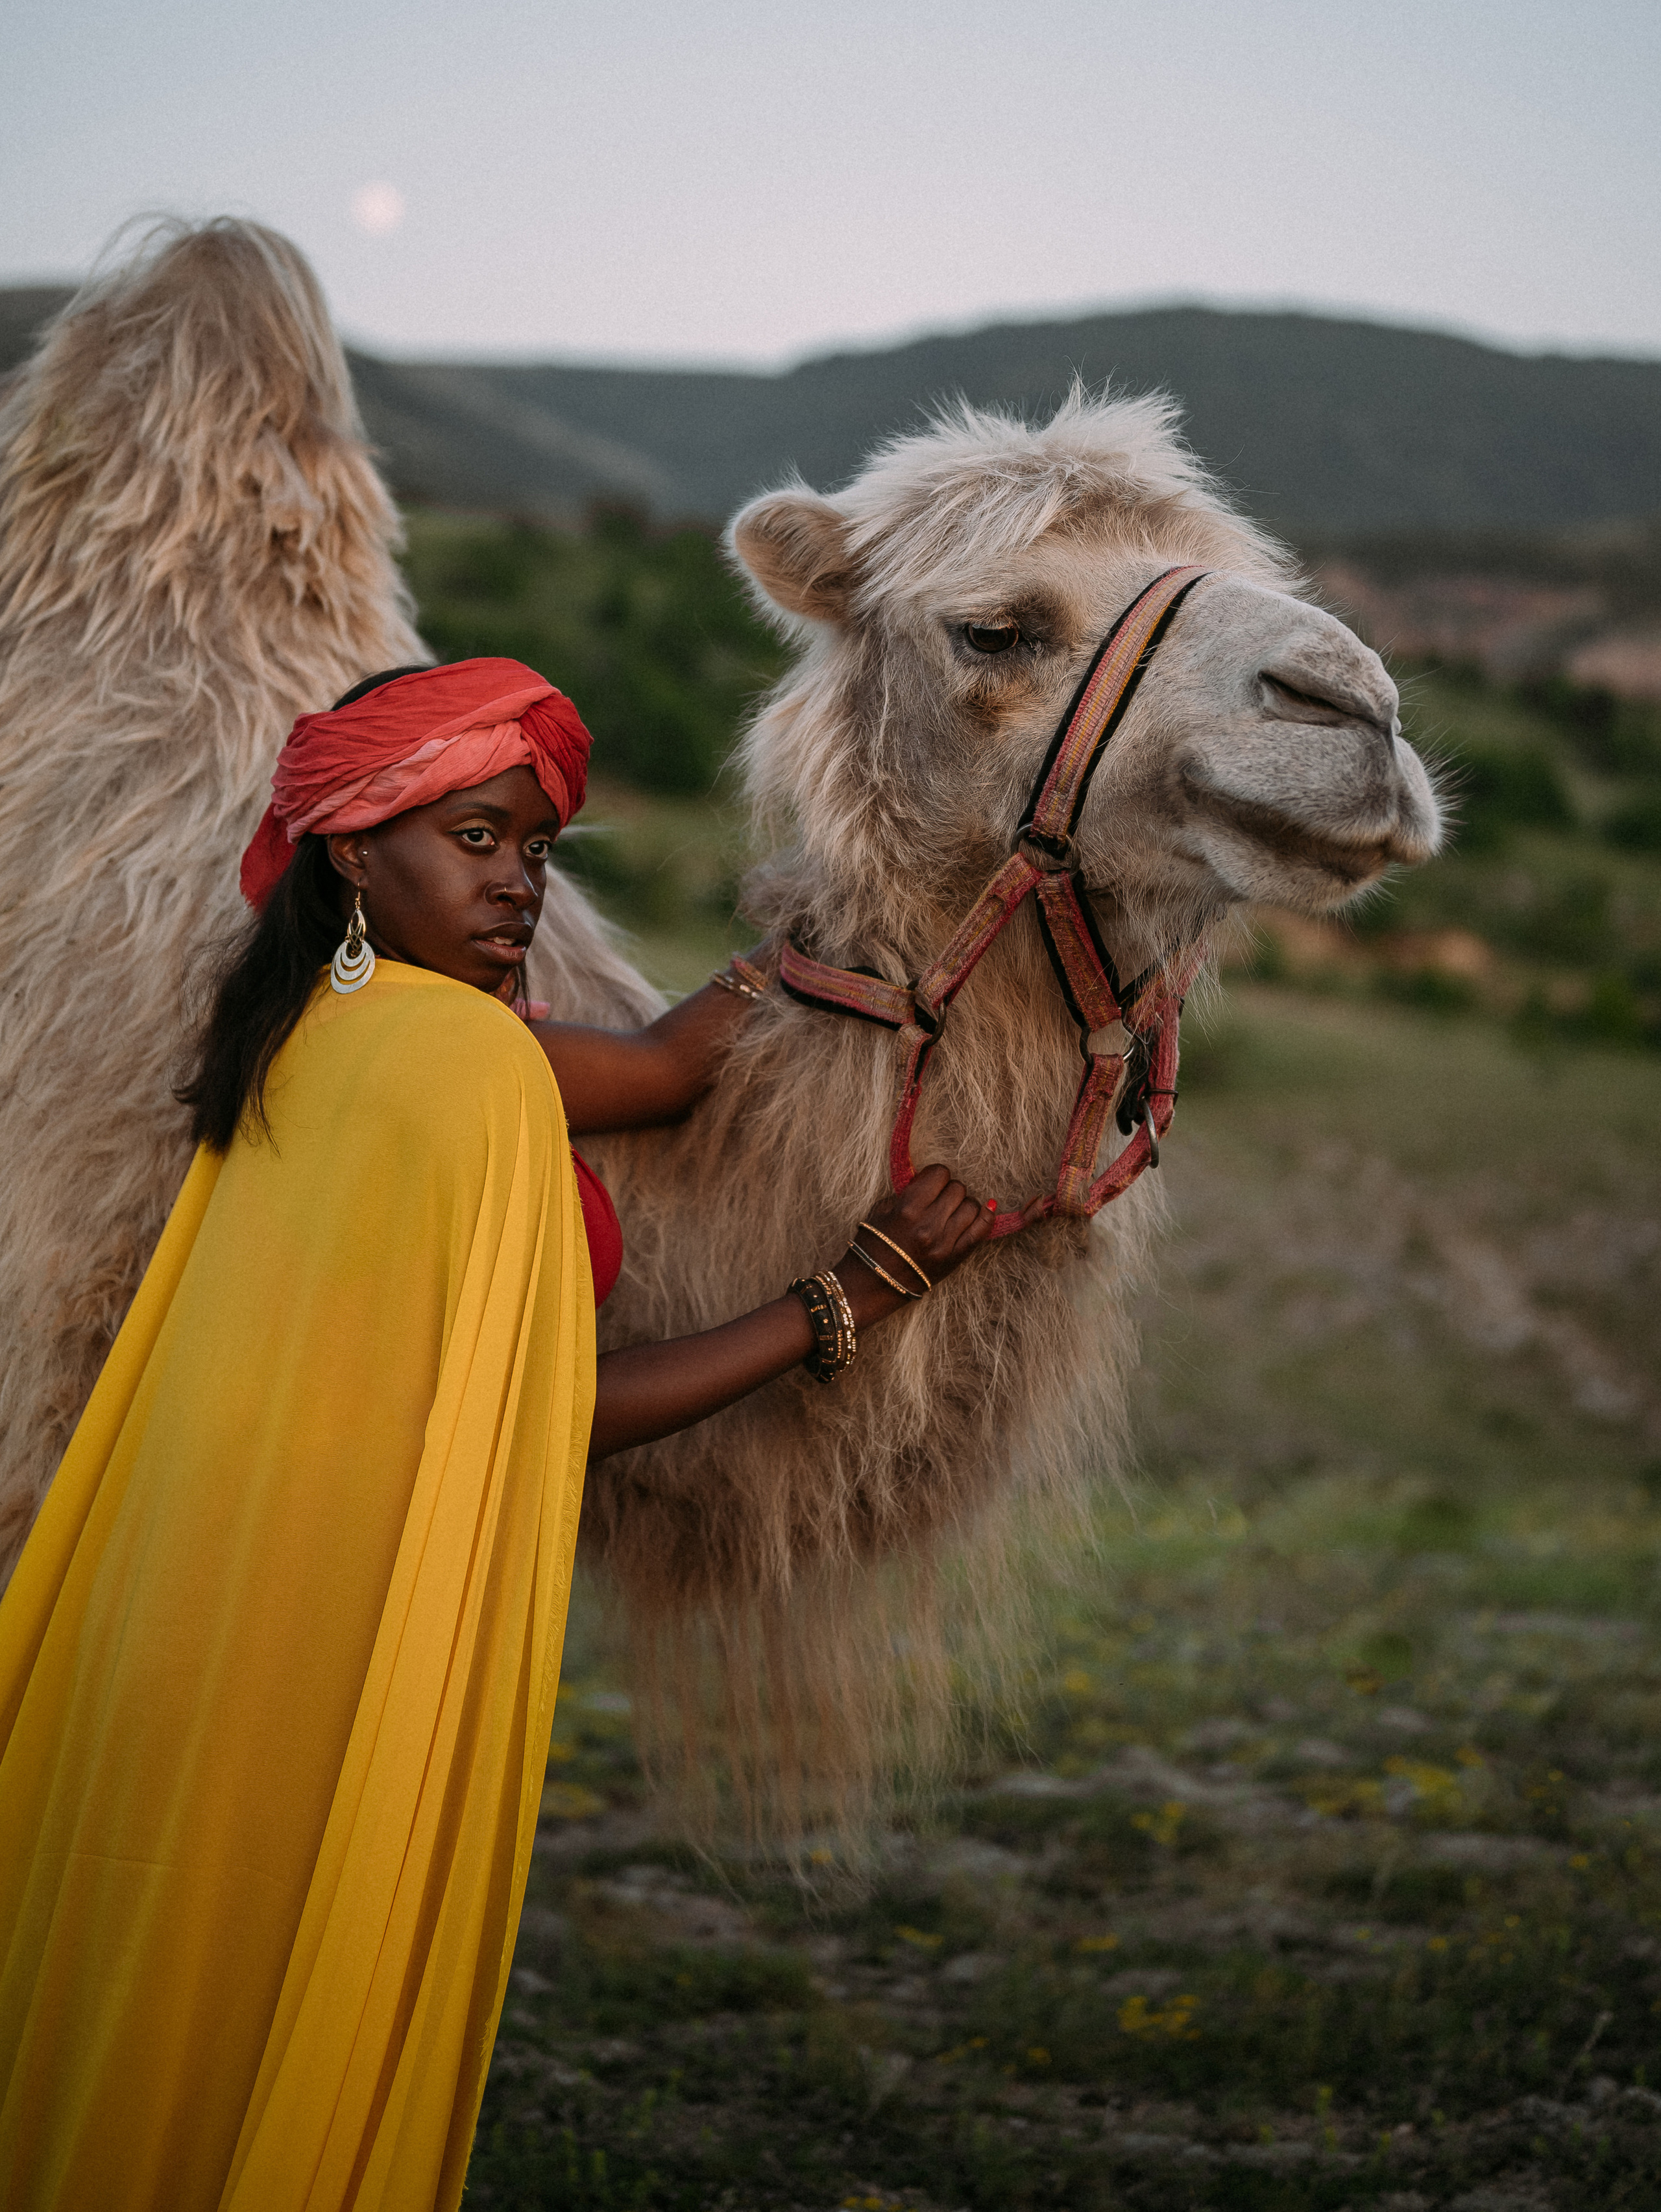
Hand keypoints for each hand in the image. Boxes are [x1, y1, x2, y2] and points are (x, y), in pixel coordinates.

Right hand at [834, 1164, 996, 1326]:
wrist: (873, 1284)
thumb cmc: (873, 1244)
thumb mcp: (881, 1210)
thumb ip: (906, 1192)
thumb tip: (930, 1182)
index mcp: (907, 1209)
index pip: (939, 1174)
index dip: (936, 1175)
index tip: (931, 1183)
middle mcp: (928, 1225)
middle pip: (957, 1189)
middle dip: (949, 1190)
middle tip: (940, 1199)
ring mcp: (944, 1243)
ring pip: (972, 1206)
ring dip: (964, 1205)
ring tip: (952, 1212)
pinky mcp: (954, 1258)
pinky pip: (981, 1230)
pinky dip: (985, 1217)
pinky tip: (984, 1210)